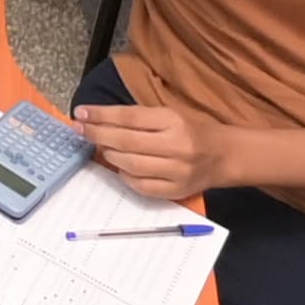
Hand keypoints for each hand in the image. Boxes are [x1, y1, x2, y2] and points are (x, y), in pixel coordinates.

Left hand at [72, 100, 227, 199]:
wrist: (224, 156)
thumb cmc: (191, 131)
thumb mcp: (169, 115)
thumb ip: (138, 119)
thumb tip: (98, 121)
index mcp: (173, 121)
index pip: (128, 118)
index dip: (101, 115)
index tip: (80, 113)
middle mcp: (176, 146)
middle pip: (126, 142)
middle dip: (98, 135)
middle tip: (80, 130)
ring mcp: (177, 172)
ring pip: (131, 166)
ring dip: (110, 156)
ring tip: (102, 148)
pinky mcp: (176, 191)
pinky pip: (141, 186)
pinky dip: (125, 177)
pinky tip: (120, 167)